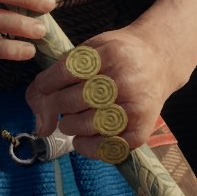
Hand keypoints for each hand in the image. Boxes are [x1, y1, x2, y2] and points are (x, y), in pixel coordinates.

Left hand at [23, 23, 187, 148]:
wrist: (160, 60)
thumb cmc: (119, 55)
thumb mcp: (93, 48)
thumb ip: (61, 70)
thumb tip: (36, 110)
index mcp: (110, 54)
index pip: (64, 73)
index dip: (46, 84)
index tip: (44, 87)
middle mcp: (124, 81)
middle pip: (71, 101)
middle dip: (53, 106)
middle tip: (57, 105)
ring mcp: (134, 107)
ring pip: (84, 125)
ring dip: (69, 126)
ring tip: (72, 119)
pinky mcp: (141, 129)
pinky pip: (107, 147)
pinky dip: (87, 147)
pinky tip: (83, 138)